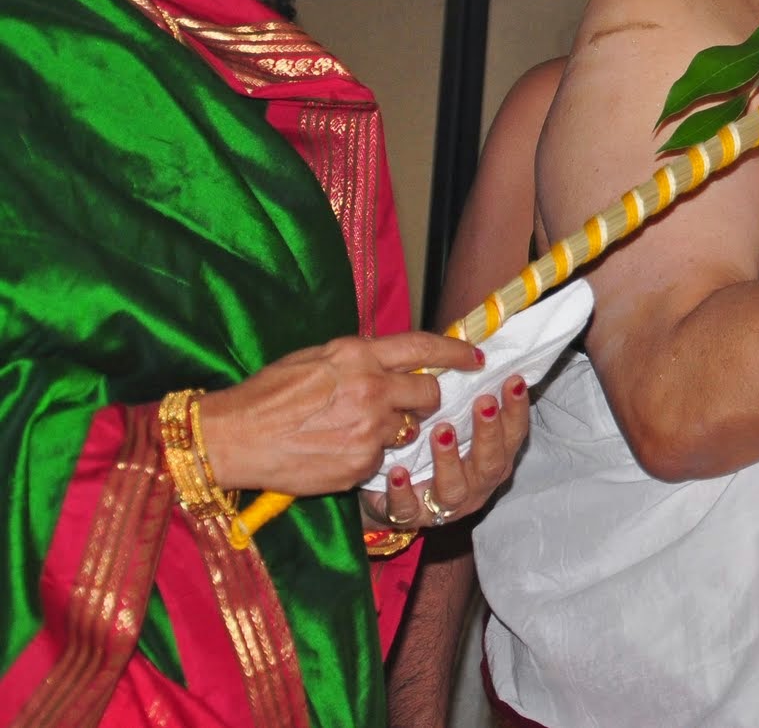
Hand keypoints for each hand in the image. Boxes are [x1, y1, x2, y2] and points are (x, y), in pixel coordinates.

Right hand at [201, 331, 484, 496]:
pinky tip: (337, 451)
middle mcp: (370, 388)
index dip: (455, 352)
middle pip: (428, 393)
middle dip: (425, 400)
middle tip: (407, 406)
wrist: (232, 438)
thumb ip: (358, 358)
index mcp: (358, 355)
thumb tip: (390, 359)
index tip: (475, 357)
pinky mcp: (360, 463)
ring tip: (353, 429)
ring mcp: (368, 428)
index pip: (423, 347)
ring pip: (407, 429)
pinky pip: (381, 458)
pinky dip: (367, 456)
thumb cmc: (266, 395)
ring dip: (391, 430)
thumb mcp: (314, 358)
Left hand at [366, 375, 530, 528]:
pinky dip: (403, 491)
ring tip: (441, 431)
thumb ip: (464, 396)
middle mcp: (477, 484)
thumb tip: (475, 350)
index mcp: (493, 458)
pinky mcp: (411, 516)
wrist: (388, 493)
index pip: (513, 434)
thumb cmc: (428, 448)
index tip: (514, 380)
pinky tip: (397, 471)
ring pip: (455, 488)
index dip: (517, 410)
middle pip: (492, 463)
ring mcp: (446, 504)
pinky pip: (408, 508)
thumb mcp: (451, 421)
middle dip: (489, 432)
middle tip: (483, 402)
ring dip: (450, 459)